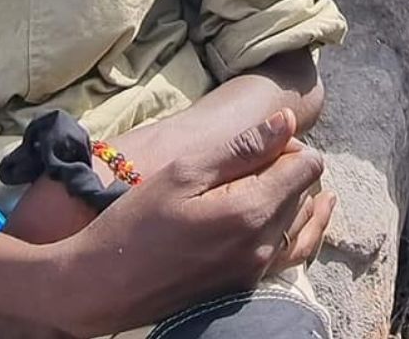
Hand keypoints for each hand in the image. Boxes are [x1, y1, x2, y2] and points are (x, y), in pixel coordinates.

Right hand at [40, 109, 326, 336]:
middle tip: (253, 159)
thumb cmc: (135, 222)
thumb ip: (242, 148)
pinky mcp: (246, 287)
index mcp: (251, 212)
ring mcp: (257, 271)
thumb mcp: (184, 172)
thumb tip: (288, 121)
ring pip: (301, 224)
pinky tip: (299, 219)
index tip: (262, 143)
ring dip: (296, 198)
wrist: (102, 287)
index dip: (291, 146)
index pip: (306, 167)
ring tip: (278, 178)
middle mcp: (263, 246)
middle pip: (304, 193)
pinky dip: (300, 231)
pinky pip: (292, 255)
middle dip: (289, 170)